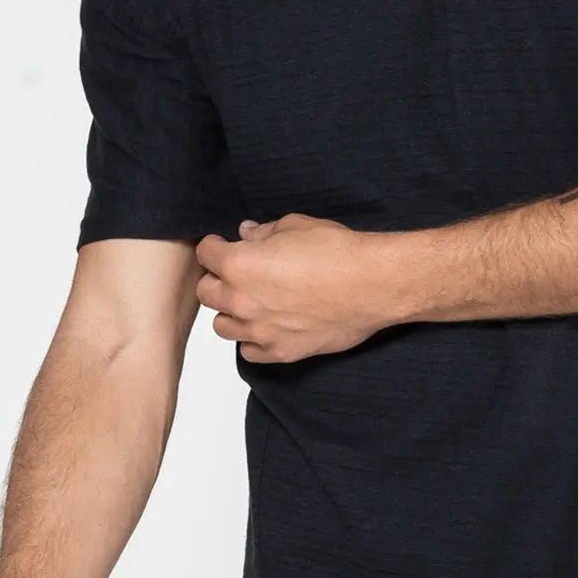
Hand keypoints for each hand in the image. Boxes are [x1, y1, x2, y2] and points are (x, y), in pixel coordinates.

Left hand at [195, 212, 390, 363]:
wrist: (371, 285)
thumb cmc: (338, 252)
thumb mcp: (297, 226)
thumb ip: (265, 232)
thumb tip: (248, 234)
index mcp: (240, 264)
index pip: (205, 255)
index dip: (213, 247)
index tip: (221, 246)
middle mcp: (242, 300)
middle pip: (206, 293)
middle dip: (216, 280)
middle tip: (234, 274)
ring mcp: (260, 330)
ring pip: (223, 326)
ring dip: (231, 312)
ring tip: (250, 303)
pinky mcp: (281, 351)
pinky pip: (249, 351)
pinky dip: (252, 340)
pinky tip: (266, 327)